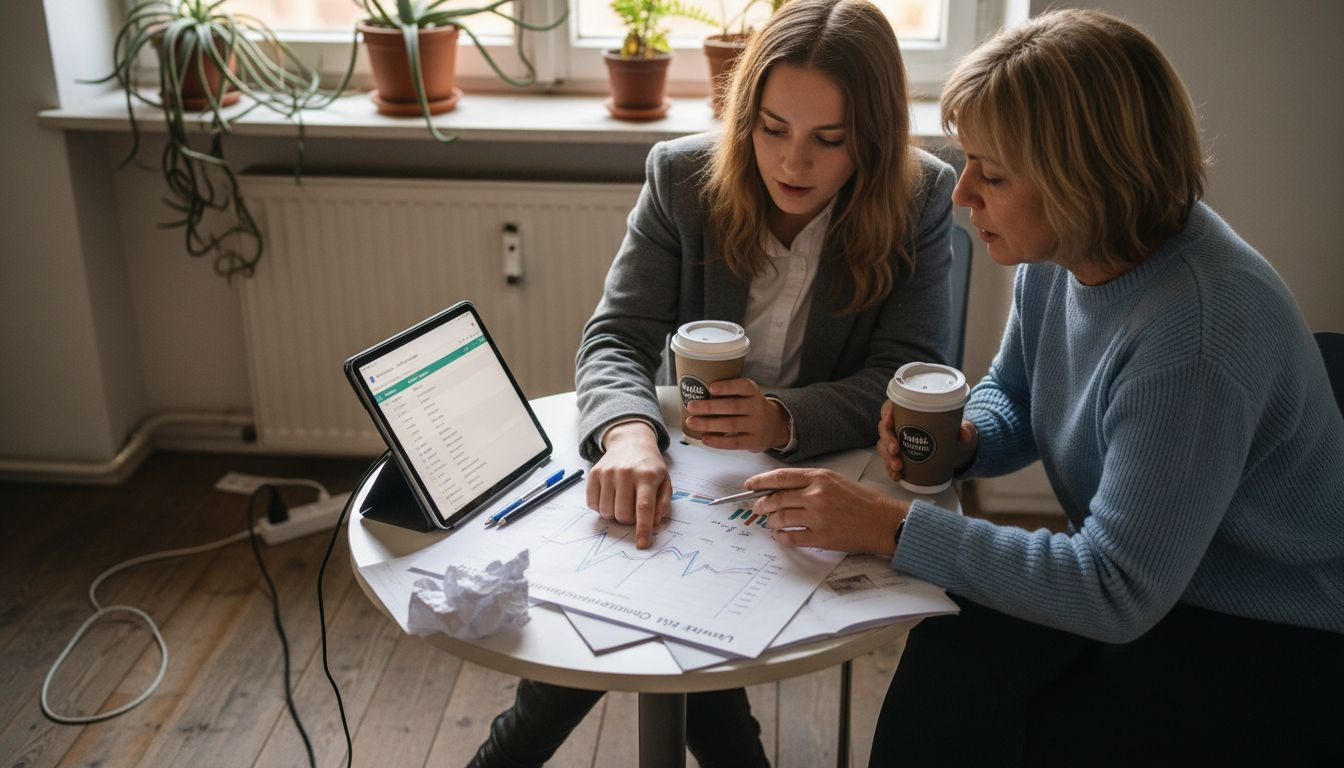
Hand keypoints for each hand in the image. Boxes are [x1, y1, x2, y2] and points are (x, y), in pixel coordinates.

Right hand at [587, 422, 670, 548]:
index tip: (642, 545)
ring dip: (614, 514)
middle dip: (629, 520)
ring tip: (622, 501)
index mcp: (647, 476)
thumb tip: (654, 523)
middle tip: (633, 509)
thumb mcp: (664, 481)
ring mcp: (607, 472)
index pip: (644, 507)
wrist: (630, 442)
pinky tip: (610, 496)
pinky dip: (601, 507)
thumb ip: (662, 504)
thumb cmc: (649, 466)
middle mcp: (625, 473)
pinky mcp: (593, 473)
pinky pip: (592, 504)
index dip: (643, 529)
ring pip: (606, 512)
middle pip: (623, 514)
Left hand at [686, 378, 790, 451]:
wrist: (774, 426)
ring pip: (731, 424)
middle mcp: (757, 407)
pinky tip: (704, 439)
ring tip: (691, 422)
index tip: (710, 387)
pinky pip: (735, 442)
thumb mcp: (746, 395)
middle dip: (710, 407)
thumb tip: (693, 392)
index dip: (727, 387)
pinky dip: (718, 441)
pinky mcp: (754, 441)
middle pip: (733, 406)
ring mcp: (757, 425)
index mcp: (753, 392)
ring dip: (709, 424)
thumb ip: (728, 393)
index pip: (743, 386)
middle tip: (691, 406)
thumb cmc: (749, 407)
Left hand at [745, 468, 908, 554]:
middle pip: (776, 499)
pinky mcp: (821, 537)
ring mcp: (817, 517)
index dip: (760, 481)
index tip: (749, 485)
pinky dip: (782, 537)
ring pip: (780, 518)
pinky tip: (782, 536)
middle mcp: (816, 495)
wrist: (883, 521)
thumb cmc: (863, 501)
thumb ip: (810, 482)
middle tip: (758, 508)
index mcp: (819, 478)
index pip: (781, 477)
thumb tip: (783, 489)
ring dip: (771, 522)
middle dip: (762, 504)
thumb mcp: (836, 481)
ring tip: (772, 523)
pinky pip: (791, 537)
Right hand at [878, 402, 978, 483]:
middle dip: (887, 440)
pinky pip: (889, 462)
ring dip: (887, 458)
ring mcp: (897, 442)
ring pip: (883, 447)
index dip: (886, 413)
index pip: (890, 408)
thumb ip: (964, 429)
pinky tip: (897, 476)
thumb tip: (964, 433)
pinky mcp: (899, 457)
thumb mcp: (959, 428)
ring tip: (898, 467)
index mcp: (908, 412)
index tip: (889, 421)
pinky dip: (891, 470)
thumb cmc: (951, 432)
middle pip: (884, 430)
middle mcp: (899, 426)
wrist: (954, 449)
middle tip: (895, 450)